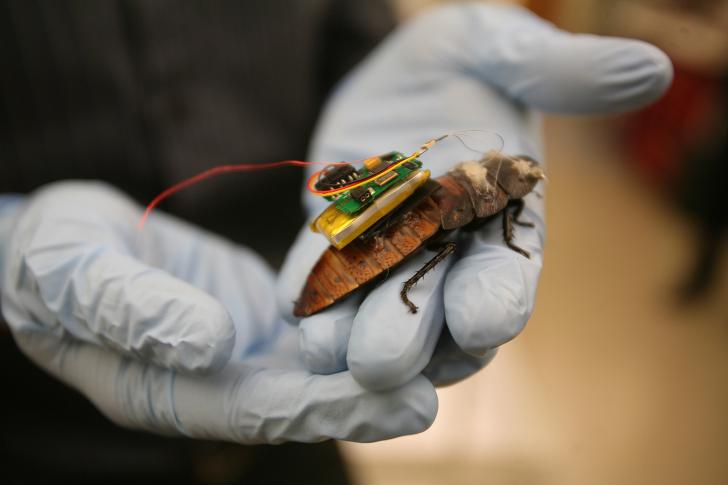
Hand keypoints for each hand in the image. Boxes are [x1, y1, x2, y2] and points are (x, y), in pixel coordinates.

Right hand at [0, 183, 434, 442]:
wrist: (59, 244)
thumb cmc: (50, 261)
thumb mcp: (74, 272)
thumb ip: (135, 308)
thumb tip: (209, 342)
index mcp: (167, 391)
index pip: (260, 411)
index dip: (330, 409)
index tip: (402, 403)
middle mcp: (214, 382)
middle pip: (306, 399)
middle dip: (375, 394)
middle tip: (446, 386)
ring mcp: (239, 351)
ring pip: (321, 365)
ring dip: (383, 360)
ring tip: (456, 349)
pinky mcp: (258, 315)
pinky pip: (317, 323)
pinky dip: (362, 317)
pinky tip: (408, 298)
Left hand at [277, 4, 671, 389]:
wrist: (391, 75)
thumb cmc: (459, 60)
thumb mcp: (499, 49)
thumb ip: (558, 69)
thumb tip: (648, 67)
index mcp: (502, 215)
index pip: (509, 270)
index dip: (500, 297)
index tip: (485, 321)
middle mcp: (451, 248)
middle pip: (438, 306)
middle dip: (413, 335)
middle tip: (383, 362)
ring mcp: (393, 252)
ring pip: (379, 306)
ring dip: (352, 332)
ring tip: (326, 351)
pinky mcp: (344, 245)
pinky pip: (328, 276)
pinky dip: (313, 295)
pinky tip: (295, 312)